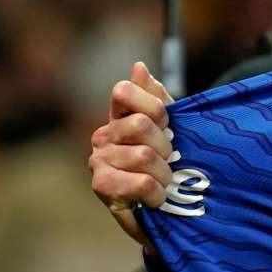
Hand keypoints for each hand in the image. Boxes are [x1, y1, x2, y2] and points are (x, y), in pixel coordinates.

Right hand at [88, 61, 174, 252]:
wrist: (167, 204)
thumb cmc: (169, 160)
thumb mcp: (172, 124)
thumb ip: (156, 96)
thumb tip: (138, 67)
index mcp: (120, 115)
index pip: (124, 91)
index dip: (154, 106)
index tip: (168, 124)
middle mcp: (104, 134)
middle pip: (140, 124)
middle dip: (166, 144)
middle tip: (171, 158)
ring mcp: (99, 160)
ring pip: (144, 156)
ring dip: (165, 173)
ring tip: (166, 180)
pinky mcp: (101, 186)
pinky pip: (140, 183)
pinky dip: (157, 192)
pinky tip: (158, 198)